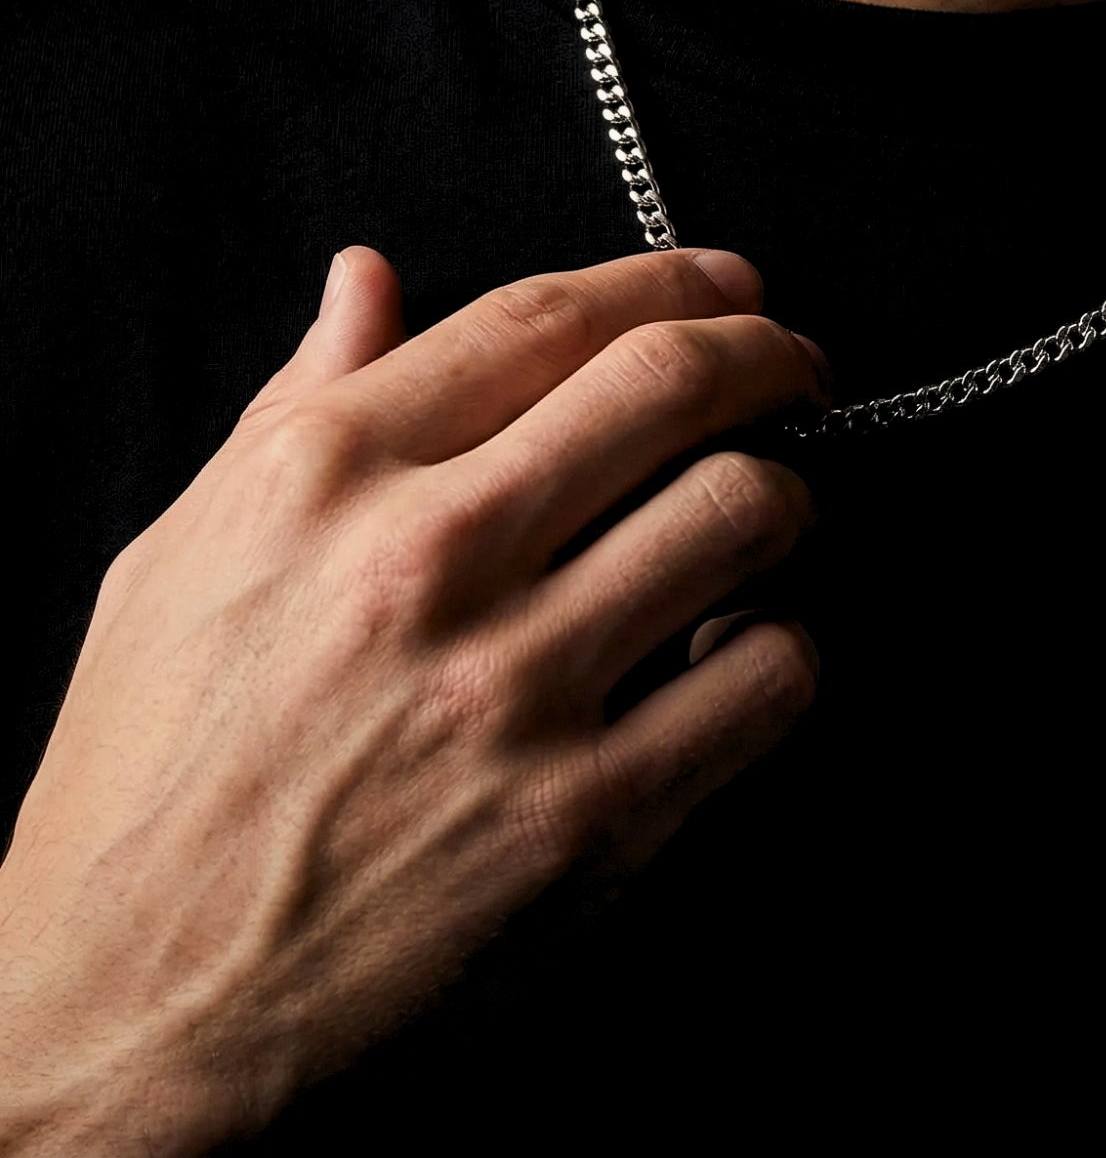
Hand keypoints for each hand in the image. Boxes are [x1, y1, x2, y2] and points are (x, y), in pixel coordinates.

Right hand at [0, 246, 825, 1155]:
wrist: (132, 1005)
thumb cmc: (149, 774)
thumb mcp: (181, 555)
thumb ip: (294, 403)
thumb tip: (367, 278)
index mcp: (323, 477)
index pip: (542, 317)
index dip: (665, 277)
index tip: (725, 282)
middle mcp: (424, 562)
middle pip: (666, 384)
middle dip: (768, 351)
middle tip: (797, 365)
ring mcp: (513, 690)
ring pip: (740, 511)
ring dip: (787, 495)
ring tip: (773, 507)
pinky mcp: (586, 818)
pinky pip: (765, 676)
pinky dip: (786, 645)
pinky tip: (751, 646)